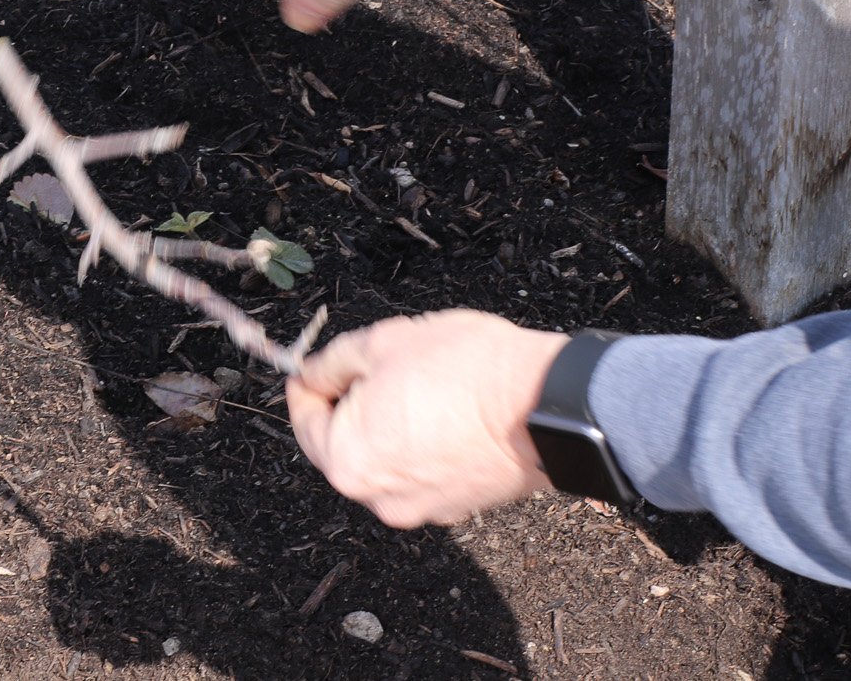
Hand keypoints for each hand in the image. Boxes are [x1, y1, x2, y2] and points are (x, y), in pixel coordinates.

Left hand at [285, 310, 568, 527]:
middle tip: (369, 366)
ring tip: (414, 383)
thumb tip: (310, 375)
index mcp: (347, 461)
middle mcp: (379, 497)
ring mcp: (421, 508)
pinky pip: (420, 471)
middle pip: (343, 444)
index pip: (304, 421)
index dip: (306, 385)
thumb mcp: (383, 343)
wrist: (547, 404)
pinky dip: (421, 444)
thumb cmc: (466, 370)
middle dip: (350, 404)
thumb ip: (332, 363)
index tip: (312, 367)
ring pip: (384, 458)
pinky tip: (443, 410)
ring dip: (387, 424)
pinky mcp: (458, 506)